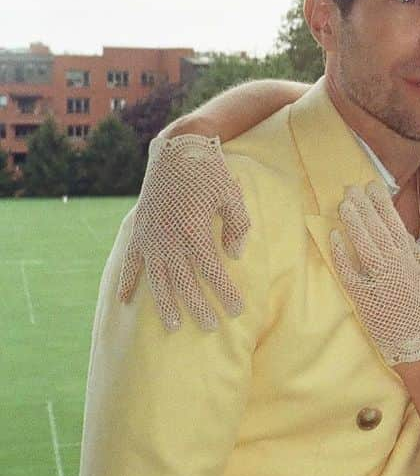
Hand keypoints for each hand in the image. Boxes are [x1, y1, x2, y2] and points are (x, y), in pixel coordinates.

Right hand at [117, 134, 249, 331]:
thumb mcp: (231, 195)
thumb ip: (237, 226)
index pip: (212, 271)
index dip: (225, 292)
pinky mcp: (139, 231)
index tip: (237, 310)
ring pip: (156, 278)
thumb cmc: (209, 171)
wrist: (175, 148)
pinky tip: (125, 301)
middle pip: (184, 282)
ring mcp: (150, 236)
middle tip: (211, 327)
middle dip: (198, 307)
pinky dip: (127, 281)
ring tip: (173, 325)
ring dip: (164, 303)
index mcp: (193, 229)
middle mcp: (168, 237)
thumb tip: (236, 255)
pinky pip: (132, 262)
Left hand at [330, 181, 419, 365]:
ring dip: (355, 224)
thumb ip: (418, 257)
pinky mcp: (365, 297)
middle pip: (379, 231)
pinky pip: (351, 272)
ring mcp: (381, 281)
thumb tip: (408, 237)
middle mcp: (398, 267)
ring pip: (366, 246)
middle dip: (366, 207)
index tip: (374, 187)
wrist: (415, 343)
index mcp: (412, 260)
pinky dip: (343, 254)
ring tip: (345, 205)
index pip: (396, 226)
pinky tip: (335, 237)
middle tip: (352, 188)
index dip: (384, 205)